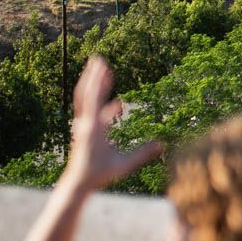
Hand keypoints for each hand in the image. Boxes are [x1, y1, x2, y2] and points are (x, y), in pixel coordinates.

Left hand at [63, 56, 162, 192]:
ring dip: (93, 85)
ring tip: (101, 72)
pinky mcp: (85, 130)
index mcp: (94, 127)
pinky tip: (117, 104)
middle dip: (93, 75)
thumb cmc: (100, 173)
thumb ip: (142, 153)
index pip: (95, 99)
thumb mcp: (123, 165)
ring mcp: (83, 126)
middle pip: (86, 93)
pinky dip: (102, 104)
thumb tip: (162, 144)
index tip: (106, 66)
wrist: (78, 182)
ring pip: (85, 100)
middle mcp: (85, 123)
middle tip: (98, 59)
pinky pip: (92, 111)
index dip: (100, 81)